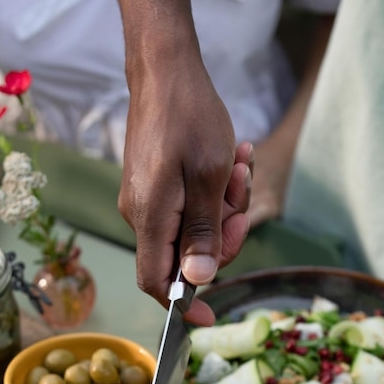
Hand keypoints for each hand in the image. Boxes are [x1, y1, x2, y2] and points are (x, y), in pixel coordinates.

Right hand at [120, 53, 252, 323]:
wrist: (165, 68)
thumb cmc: (188, 116)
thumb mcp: (208, 178)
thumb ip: (203, 232)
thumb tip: (198, 278)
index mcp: (150, 217)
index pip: (156, 281)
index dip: (182, 303)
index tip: (209, 315)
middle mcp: (141, 214)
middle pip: (183, 254)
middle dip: (222, 235)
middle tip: (241, 202)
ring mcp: (147, 198)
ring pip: (192, 226)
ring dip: (224, 205)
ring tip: (239, 167)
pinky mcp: (155, 183)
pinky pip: (188, 203)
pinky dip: (214, 190)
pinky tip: (234, 159)